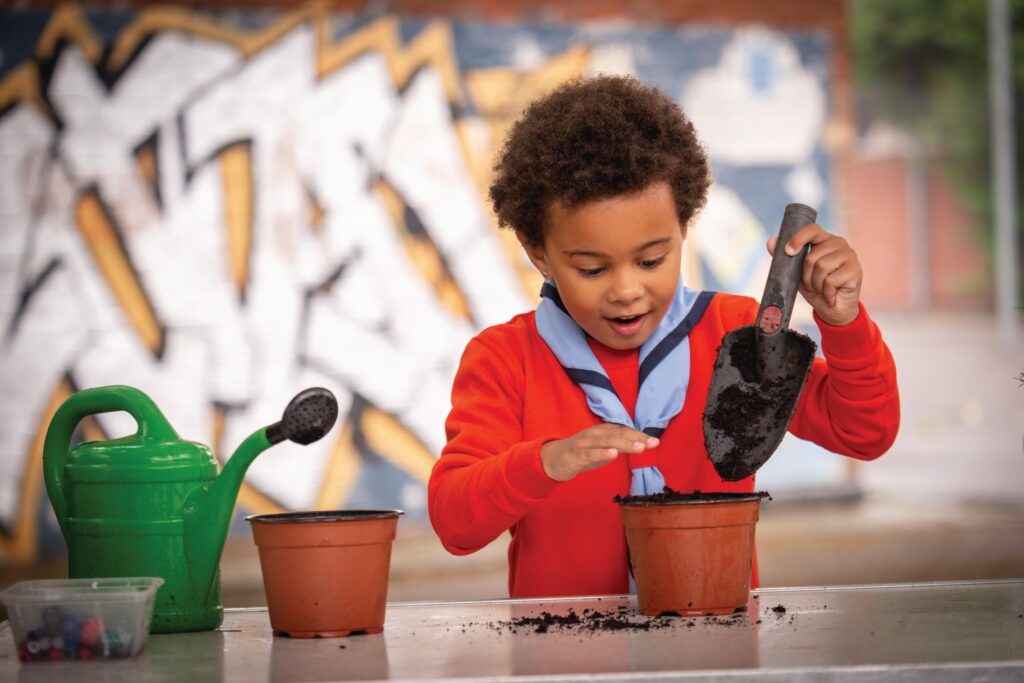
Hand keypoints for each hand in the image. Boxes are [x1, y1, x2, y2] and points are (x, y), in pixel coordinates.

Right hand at [540, 423, 658, 481]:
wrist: (554, 459)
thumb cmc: (583, 453)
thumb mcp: (603, 448)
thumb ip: (620, 445)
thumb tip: (643, 443)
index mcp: (602, 431)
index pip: (623, 431)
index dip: (639, 435)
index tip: (655, 442)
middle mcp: (594, 434)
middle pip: (617, 434)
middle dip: (635, 438)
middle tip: (651, 443)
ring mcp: (584, 444)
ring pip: (606, 442)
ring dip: (623, 444)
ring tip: (639, 448)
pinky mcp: (575, 455)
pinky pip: (590, 454)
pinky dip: (602, 453)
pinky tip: (613, 454)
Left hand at [767, 223, 861, 325]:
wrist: (833, 311)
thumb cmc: (816, 288)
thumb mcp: (797, 274)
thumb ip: (785, 258)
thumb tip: (770, 241)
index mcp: (824, 240)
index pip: (812, 229)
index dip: (799, 238)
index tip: (788, 251)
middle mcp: (839, 244)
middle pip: (812, 256)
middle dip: (806, 276)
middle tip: (811, 286)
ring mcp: (850, 255)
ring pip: (821, 267)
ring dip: (816, 285)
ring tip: (821, 290)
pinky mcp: (855, 270)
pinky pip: (831, 280)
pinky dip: (826, 293)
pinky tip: (831, 296)